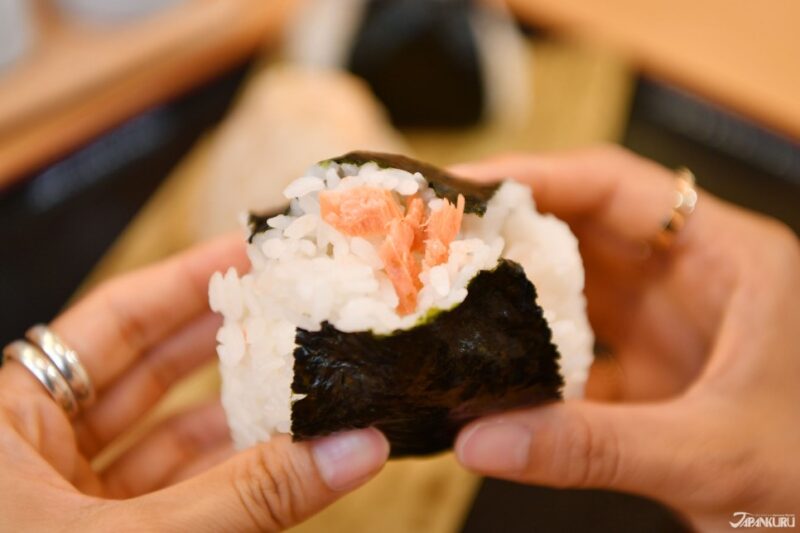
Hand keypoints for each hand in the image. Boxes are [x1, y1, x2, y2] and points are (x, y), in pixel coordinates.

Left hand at [0, 235, 387, 531]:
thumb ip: (248, 500)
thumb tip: (354, 448)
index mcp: (9, 417)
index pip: (118, 320)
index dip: (191, 279)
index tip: (257, 250)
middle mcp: (36, 448)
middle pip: (150, 368)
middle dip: (226, 335)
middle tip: (298, 307)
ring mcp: (69, 501)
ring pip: (169, 436)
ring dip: (239, 412)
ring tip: (307, 377)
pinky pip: (175, 493)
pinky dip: (228, 476)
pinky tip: (282, 456)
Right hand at [450, 146, 799, 529]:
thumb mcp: (710, 455)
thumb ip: (595, 446)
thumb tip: (479, 441)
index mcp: (730, 260)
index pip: (618, 187)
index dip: (537, 176)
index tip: (463, 189)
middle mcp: (693, 279)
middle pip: (584, 226)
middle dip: (508, 227)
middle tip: (434, 235)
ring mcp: (668, 326)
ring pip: (574, 285)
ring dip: (514, 288)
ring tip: (443, 288)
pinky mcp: (648, 373)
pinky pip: (574, 347)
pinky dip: (529, 354)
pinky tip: (485, 365)